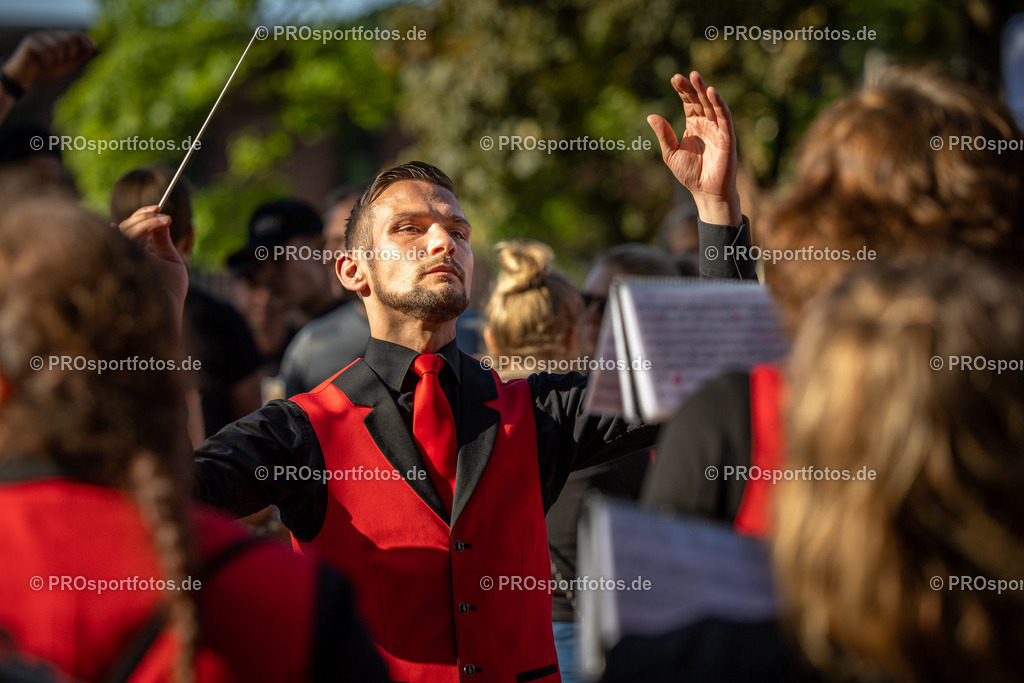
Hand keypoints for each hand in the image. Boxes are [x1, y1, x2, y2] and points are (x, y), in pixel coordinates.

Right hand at [2, 30, 95, 89]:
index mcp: (60, 38)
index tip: (94, 48)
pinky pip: (46, 49)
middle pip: (69, 38)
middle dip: (71, 54)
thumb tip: (94, 47)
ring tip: (52, 65)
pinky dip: (48, 60)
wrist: (25, 77)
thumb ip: (78, 57)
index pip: (77, 33)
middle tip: (63, 64)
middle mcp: (50, 34)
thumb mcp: (66, 65)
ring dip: (58, 59)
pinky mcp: (30, 41)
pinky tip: (43, 65)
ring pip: (58, 44)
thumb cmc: (46, 70)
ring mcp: (39, 36)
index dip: (87, 40)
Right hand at [117, 206, 188, 327]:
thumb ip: (162, 240)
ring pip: (123, 231)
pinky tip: (155, 223)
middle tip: (160, 211)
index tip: (158, 206)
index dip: (140, 216)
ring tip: (164, 219)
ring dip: (145, 220)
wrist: (168, 312)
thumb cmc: (169, 292)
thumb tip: (161, 219)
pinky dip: (141, 228)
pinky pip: (124, 239)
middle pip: (123, 229)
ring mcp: (117, 260)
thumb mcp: (170, 261)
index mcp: (131, 256)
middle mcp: (121, 257)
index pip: (128, 231)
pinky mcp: (117, 262)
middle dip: (142, 216)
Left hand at [648, 71, 740, 225]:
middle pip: (699, 100)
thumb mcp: (671, 153)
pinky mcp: (727, 136)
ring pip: (712, 105)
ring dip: (705, 91)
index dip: (683, 90)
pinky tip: (712, 93)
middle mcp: (706, 124)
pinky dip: (719, 104)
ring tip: (696, 77)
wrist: (705, 191)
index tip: (674, 79)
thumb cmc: (689, 173)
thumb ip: (663, 135)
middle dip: (692, 87)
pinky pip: (724, 117)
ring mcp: (718, 129)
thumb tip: (650, 116)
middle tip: (681, 76)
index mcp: (693, 125)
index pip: (689, 103)